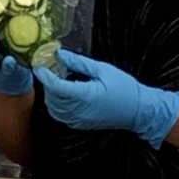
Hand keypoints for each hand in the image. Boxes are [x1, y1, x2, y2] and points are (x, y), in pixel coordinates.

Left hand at [33, 49, 178, 148]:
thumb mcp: (102, 69)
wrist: (140, 111)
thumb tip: (60, 54)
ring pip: (54, 109)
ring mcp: (80, 120)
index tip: (38, 64)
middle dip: (47, 82)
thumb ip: (78, 63)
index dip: (44, 75)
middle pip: (52, 98)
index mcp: (85, 96)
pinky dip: (56, 104)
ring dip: (50, 94)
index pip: (55, 87)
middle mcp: (79, 111)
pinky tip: (64, 92)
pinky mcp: (81, 124)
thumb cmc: (124, 88)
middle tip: (50, 68)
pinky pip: (61, 115)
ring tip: (57, 79)